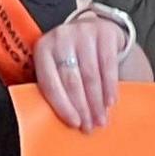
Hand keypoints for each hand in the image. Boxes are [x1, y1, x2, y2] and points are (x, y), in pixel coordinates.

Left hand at [35, 10, 131, 132]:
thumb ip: (56, 87)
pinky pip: (108, 64)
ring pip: (90, 75)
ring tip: (101, 119)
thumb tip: (57, 123)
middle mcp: (60, 38)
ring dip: (96, 102)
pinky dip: (110, 86)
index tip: (74, 124)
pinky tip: (111, 102)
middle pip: (71, 80)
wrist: (93, 28)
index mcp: (43, 50)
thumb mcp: (57, 66)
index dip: (62, 105)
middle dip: (82, 107)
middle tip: (90, 127)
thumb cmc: (72, 56)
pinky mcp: (104, 32)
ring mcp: (83, 32)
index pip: (50, 83)